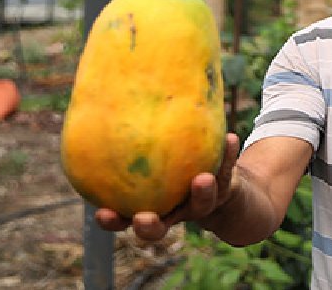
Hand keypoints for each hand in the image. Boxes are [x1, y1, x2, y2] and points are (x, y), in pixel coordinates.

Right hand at [94, 133, 241, 241]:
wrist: (215, 184)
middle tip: (143, 218)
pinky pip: (226, 170)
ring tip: (203, 178)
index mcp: (148, 207)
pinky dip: (227, 155)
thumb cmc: (167, 166)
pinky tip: (229, 138)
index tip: (102, 213)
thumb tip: (102, 103)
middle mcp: (173, 211)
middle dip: (149, 226)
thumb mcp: (147, 156)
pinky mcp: (223, 187)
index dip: (112, 221)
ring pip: (201, 205)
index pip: (123, 219)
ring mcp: (199, 203)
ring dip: (201, 194)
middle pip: (158, 227)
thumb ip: (127, 141)